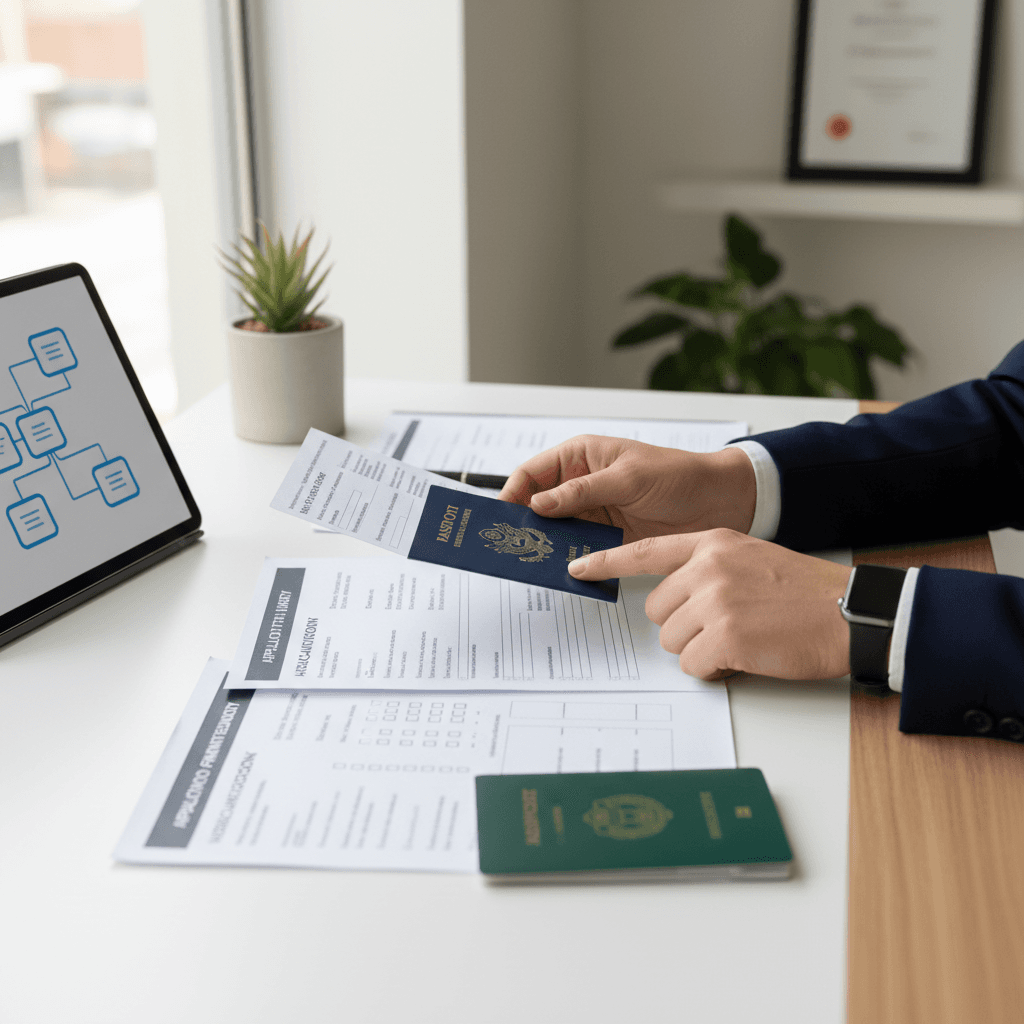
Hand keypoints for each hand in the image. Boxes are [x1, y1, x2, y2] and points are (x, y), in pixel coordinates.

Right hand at [498, 435, 755, 542]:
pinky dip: (567, 558)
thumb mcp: (628, 477)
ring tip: (528, 560)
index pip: (533, 473)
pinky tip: (559, 568)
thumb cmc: (679, 475)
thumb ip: (582, 492)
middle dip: (522, 522)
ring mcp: (594, 512)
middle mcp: (582, 484)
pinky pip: (578, 548)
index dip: (513, 493)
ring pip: (556, 529)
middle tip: (506, 544)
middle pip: (538, 504)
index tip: (500, 516)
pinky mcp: (608, 537)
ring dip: (544, 543)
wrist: (722, 501)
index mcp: (582, 457)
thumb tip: (538, 504)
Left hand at [568, 529, 851, 680]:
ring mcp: (715, 601)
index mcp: (713, 543)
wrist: (852, 613)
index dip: (607, 562)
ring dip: (701, 650)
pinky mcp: (726, 637)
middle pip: (658, 611)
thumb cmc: (805, 593)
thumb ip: (710, 569)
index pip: (646, 551)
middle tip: (725, 627)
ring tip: (743, 639)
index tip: (578, 567)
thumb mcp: (752, 558)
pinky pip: (694, 666)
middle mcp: (708, 568)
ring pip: (673, 642)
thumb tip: (675, 601)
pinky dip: (716, 670)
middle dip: (684, 627)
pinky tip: (747, 656)